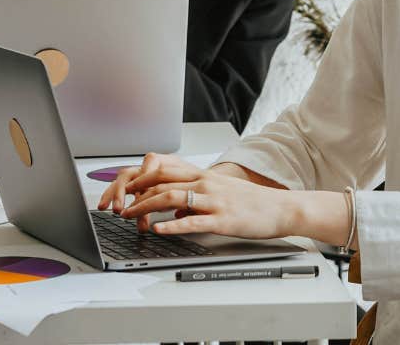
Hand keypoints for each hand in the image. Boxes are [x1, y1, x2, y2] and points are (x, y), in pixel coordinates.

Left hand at [96, 153, 297, 239]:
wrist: (280, 208)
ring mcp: (213, 200)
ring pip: (172, 197)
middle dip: (137, 192)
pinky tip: (158, 229)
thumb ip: (196, 198)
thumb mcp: (220, 193)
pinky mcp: (221, 219)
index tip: (125, 188)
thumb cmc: (251, 202)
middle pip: (163, 181)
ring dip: (146, 206)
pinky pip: (192, 220)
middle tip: (119, 202)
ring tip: (130, 216)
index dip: (142, 178)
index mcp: (205, 176)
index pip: (167, 170)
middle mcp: (206, 183)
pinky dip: (172, 224)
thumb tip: (173, 210)